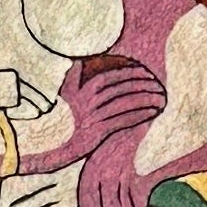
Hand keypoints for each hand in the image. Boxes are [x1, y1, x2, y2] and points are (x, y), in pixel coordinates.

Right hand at [36, 56, 166, 206]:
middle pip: (120, 88)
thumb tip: (76, 61)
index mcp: (81, 91)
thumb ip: (71, 77)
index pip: (109, 76)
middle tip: (156, 82)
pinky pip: (123, 121)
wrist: (46, 146)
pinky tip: (152, 112)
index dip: (128, 71)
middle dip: (141, 83)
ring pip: (124, 103)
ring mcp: (93, 118)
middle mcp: (88, 103)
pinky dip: (139, 115)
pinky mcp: (98, 134)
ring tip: (160, 96)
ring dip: (144, 98)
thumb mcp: (62, 95)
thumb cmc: (57, 120)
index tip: (142, 70)